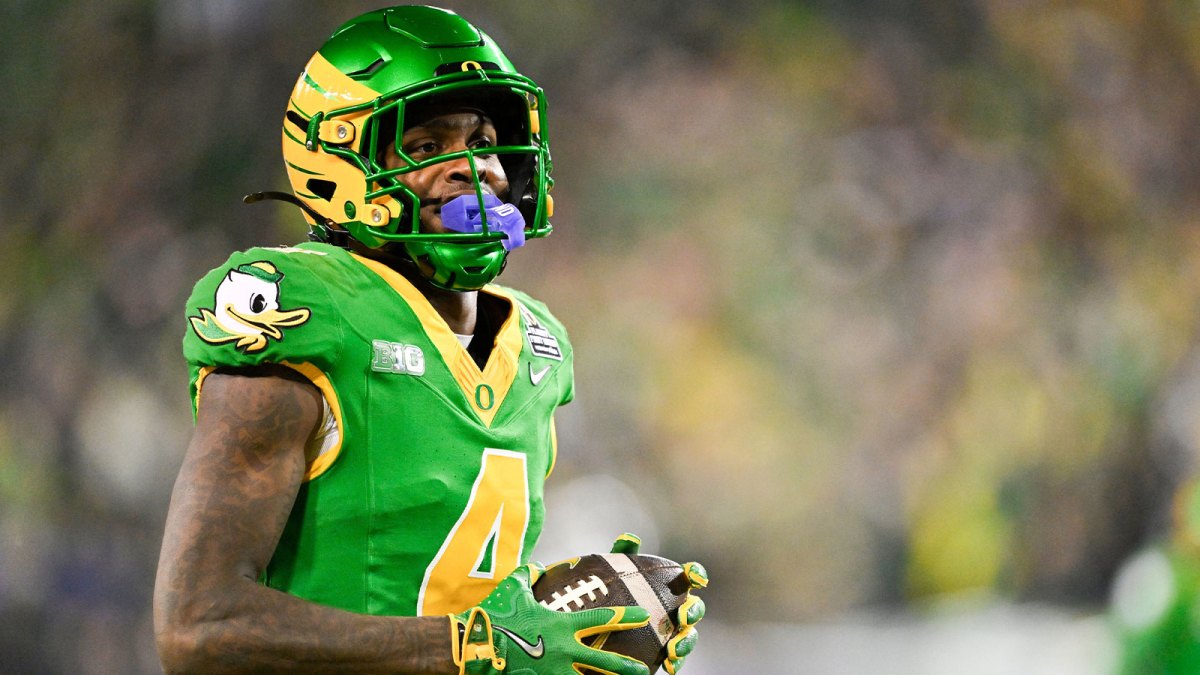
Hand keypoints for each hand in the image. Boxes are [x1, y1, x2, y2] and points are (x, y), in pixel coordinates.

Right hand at [450, 563, 650, 674]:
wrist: (474, 646)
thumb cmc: (494, 615)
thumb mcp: (514, 588)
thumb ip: (529, 574)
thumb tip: (538, 566)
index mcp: (562, 625)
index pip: (603, 620)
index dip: (626, 618)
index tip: (644, 616)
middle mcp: (564, 650)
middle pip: (605, 661)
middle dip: (627, 666)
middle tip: (645, 669)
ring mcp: (554, 671)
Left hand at [609, 534, 707, 674]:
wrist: (593, 629)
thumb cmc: (607, 594)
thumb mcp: (610, 572)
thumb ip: (621, 554)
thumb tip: (629, 538)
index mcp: (668, 586)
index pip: (689, 577)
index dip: (696, 574)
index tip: (693, 576)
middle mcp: (675, 609)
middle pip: (694, 608)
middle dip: (693, 611)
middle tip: (682, 615)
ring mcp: (671, 632)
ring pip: (688, 636)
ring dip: (686, 641)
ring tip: (674, 647)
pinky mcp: (663, 654)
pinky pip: (676, 660)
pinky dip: (676, 663)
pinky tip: (669, 666)